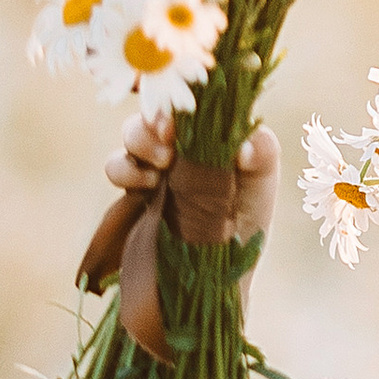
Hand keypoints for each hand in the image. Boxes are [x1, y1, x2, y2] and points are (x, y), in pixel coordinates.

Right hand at [105, 109, 278, 242]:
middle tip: (169, 144)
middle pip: (160, 109)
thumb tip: (242, 147)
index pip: (195, 97)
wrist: (213, 281)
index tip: (186, 117)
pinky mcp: (136, 189)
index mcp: (215, 134)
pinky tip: (145, 188)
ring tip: (161, 168)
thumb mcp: (261, 190)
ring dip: (140, 140)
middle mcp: (185, 144)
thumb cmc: (245, 231)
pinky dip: (123, 170)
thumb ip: (262, 157)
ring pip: (134, 131)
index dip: (185, 99)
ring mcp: (158, 165)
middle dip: (158, 119)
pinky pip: (116, 165)